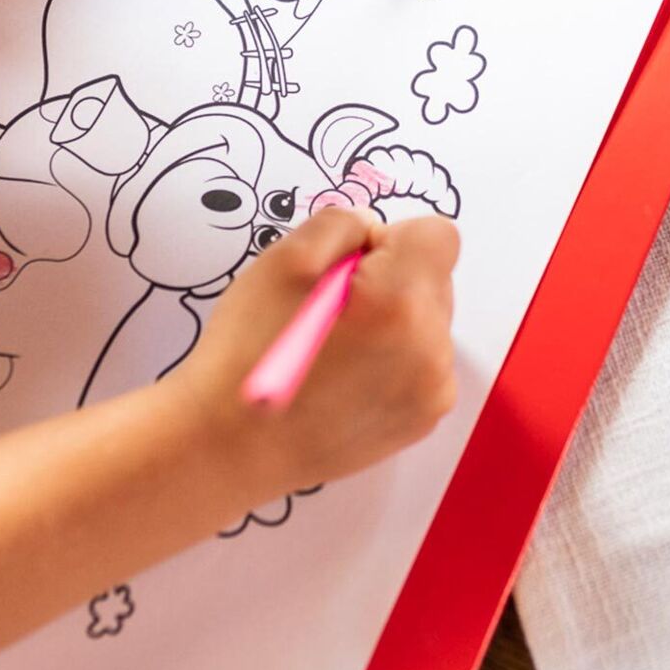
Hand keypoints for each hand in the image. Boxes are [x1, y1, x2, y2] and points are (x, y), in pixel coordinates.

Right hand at [175, 205, 459, 503]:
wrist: (232, 445)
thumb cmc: (248, 352)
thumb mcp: (282, 260)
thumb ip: (342, 224)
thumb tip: (374, 232)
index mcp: (400, 301)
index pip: (437, 236)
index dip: (390, 241)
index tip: (347, 268)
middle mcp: (431, 349)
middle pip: (435, 280)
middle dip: (392, 281)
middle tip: (330, 311)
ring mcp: (431, 391)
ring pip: (429, 324)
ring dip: (394, 322)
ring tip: (333, 350)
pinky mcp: (422, 419)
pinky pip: (424, 366)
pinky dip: (393, 360)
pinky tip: (344, 378)